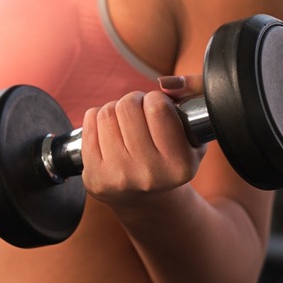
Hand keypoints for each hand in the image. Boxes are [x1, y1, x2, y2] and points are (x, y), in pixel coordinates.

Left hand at [80, 75, 206, 207]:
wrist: (144, 198)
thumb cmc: (169, 159)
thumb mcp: (193, 137)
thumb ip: (192, 102)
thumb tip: (168, 83)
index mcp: (179, 165)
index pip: (158, 107)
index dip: (155, 99)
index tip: (157, 107)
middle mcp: (149, 174)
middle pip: (127, 107)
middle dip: (133, 101)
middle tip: (138, 113)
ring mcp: (118, 176)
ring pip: (106, 113)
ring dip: (114, 109)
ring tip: (124, 123)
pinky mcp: (94, 176)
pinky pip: (89, 124)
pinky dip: (96, 118)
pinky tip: (108, 130)